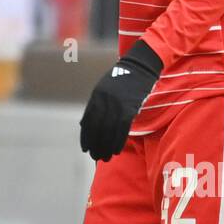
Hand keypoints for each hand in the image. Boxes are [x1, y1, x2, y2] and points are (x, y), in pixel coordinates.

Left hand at [79, 41, 162, 160]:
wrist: (140, 66)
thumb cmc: (122, 79)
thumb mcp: (103, 88)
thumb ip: (95, 105)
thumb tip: (84, 124)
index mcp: (96, 95)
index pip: (88, 121)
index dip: (86, 137)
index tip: (85, 149)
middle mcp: (104, 100)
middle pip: (97, 128)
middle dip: (96, 145)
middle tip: (95, 157)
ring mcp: (117, 103)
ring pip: (109, 131)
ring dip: (106, 147)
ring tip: (105, 157)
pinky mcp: (130, 106)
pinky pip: (122, 128)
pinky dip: (118, 141)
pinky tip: (116, 150)